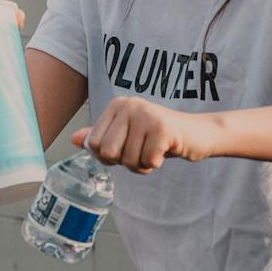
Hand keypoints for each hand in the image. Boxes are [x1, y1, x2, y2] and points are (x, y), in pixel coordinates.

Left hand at [71, 96, 213, 172]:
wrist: (198, 134)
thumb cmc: (158, 137)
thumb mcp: (127, 135)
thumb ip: (101, 136)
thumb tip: (73, 139)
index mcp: (117, 105)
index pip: (93, 143)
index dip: (108, 156)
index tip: (126, 149)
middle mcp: (129, 105)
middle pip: (108, 152)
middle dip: (125, 162)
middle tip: (142, 152)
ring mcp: (146, 114)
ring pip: (128, 159)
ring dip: (142, 165)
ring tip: (155, 151)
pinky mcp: (163, 128)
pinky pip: (147, 161)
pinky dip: (155, 164)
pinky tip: (165, 151)